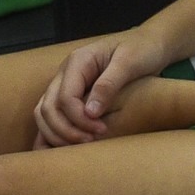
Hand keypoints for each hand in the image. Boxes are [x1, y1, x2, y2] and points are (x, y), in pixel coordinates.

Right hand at [33, 30, 179, 146]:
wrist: (150, 43)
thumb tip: (90, 112)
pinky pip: (51, 115)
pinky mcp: (71, 95)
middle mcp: (66, 73)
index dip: (78, 119)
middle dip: (66, 130)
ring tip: (82, 145)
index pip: (65, 97)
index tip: (100, 130)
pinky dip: (50, 133)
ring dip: (57, 134)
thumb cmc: (142, 49)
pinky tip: (58, 151)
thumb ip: (108, 84)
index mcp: (78, 61)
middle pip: (48, 107)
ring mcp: (65, 84)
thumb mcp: (130, 62)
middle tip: (91, 142)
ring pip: (44, 113)